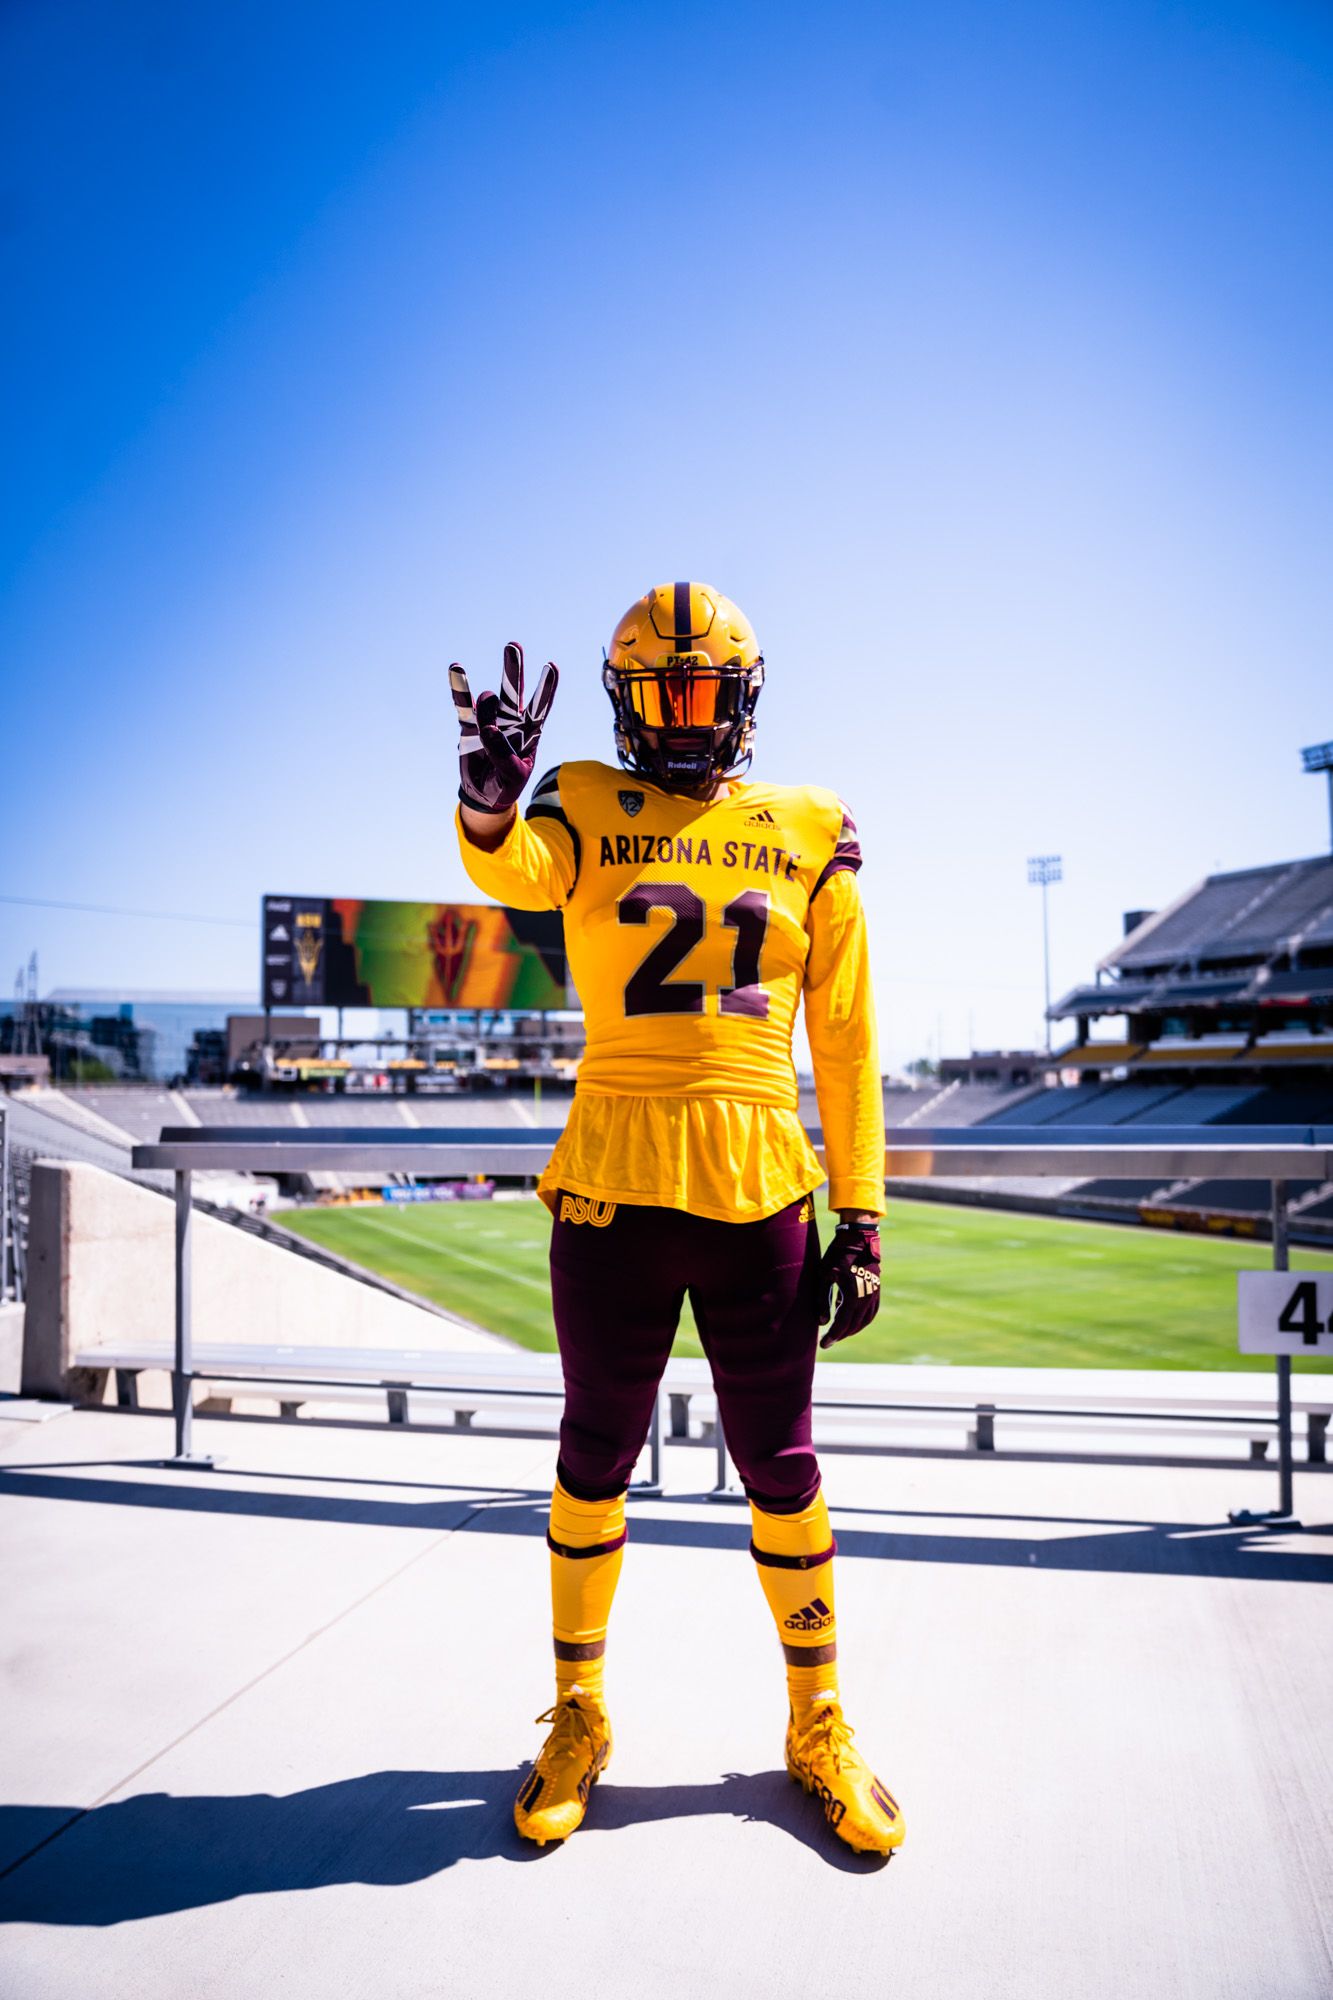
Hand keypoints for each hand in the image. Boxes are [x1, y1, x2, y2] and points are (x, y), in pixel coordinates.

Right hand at [451, 642, 557, 812]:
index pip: (541, 707)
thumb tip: (489, 729)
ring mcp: (489, 721)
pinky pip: (463, 707)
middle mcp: (510, 721)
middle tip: (513, 646)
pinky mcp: (469, 727)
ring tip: (472, 690)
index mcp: (529, 732)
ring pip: (488, 699)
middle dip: (513, 670)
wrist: (484, 795)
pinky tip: (456, 669)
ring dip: (483, 695)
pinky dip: (459, 690)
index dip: (546, 688)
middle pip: (514, 692)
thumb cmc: (506, 785)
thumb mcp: (512, 776)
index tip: (552, 666)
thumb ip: (503, 755)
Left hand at [818, 1220, 881, 1348]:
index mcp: (852, 1294)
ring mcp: (873, 1294)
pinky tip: (854, 1323)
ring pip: (864, 1321)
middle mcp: (865, 1297)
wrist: (859, 1239)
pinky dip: (862, 1321)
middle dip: (840, 1335)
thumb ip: (823, 1300)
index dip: (832, 1336)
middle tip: (828, 1340)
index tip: (823, 1344)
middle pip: (853, 1325)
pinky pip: (871, 1312)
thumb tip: (823, 1322)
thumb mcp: (824, 1276)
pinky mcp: (876, 1290)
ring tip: (839, 1333)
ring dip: (851, 1330)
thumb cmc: (837, 1255)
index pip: (842, 1324)